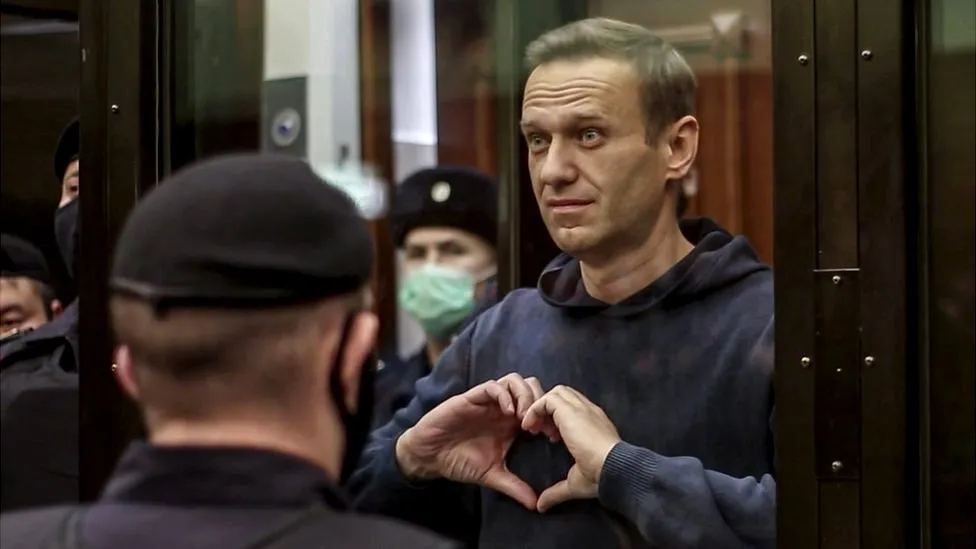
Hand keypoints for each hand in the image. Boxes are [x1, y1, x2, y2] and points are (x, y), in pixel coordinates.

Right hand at [396, 373, 545, 509]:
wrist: (429, 456)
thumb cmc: (459, 461)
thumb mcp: (491, 475)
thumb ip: (513, 486)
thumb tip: (535, 505)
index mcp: (511, 422)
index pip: (538, 406)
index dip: (549, 417)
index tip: (552, 437)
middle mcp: (502, 408)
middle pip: (531, 387)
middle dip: (540, 402)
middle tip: (540, 426)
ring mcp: (488, 401)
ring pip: (514, 381)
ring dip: (524, 396)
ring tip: (524, 418)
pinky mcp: (471, 397)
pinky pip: (492, 386)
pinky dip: (504, 395)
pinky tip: (508, 413)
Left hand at [521, 385, 621, 511]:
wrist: (613, 469)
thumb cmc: (600, 477)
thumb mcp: (575, 483)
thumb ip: (556, 491)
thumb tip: (541, 505)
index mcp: (594, 425)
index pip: (574, 409)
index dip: (557, 420)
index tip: (550, 439)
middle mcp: (590, 412)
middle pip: (565, 395)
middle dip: (548, 409)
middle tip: (539, 431)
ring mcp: (582, 408)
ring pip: (557, 392)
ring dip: (541, 407)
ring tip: (532, 428)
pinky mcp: (571, 409)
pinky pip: (548, 398)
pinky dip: (535, 409)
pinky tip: (530, 427)